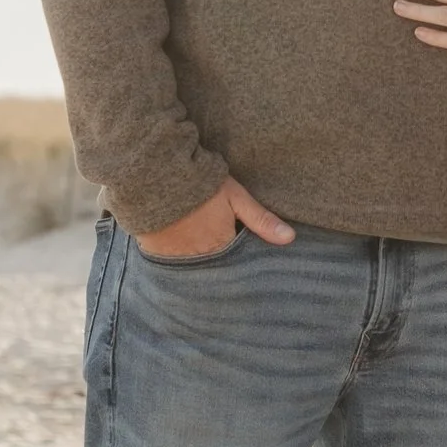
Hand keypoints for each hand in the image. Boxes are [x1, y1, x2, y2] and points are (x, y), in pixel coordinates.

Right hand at [133, 175, 295, 259]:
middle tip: (224, 270)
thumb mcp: (235, 198)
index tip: (243, 260)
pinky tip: (179, 254)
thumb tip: (289, 238)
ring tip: (201, 259)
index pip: (236, 264)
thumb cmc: (201, 185)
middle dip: (220, 268)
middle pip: (214, 269)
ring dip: (199, 266)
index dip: (240, 261)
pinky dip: (177, 262)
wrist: (157, 176)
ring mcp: (176, 258)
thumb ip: (261, 219)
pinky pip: (171, 265)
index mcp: (220, 246)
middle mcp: (199, 258)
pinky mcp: (157, 253)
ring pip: (193, 269)